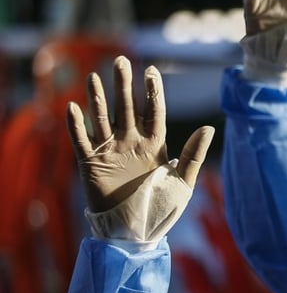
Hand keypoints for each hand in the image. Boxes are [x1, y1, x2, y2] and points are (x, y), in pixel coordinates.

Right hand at [66, 57, 212, 239]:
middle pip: (127, 108)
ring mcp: (111, 152)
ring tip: (94, 75)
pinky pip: (81, 140)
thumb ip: (194, 154)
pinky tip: (72, 107)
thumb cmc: (162, 209)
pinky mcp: (92, 164)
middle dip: (123, 85)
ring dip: (98, 97)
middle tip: (121, 60)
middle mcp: (131, 143)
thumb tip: (208, 128)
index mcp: (155, 145)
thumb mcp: (184, 182)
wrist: (136, 232)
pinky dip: (76, 124)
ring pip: (102, 118)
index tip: (151, 70)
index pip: (153, 112)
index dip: (152, 92)